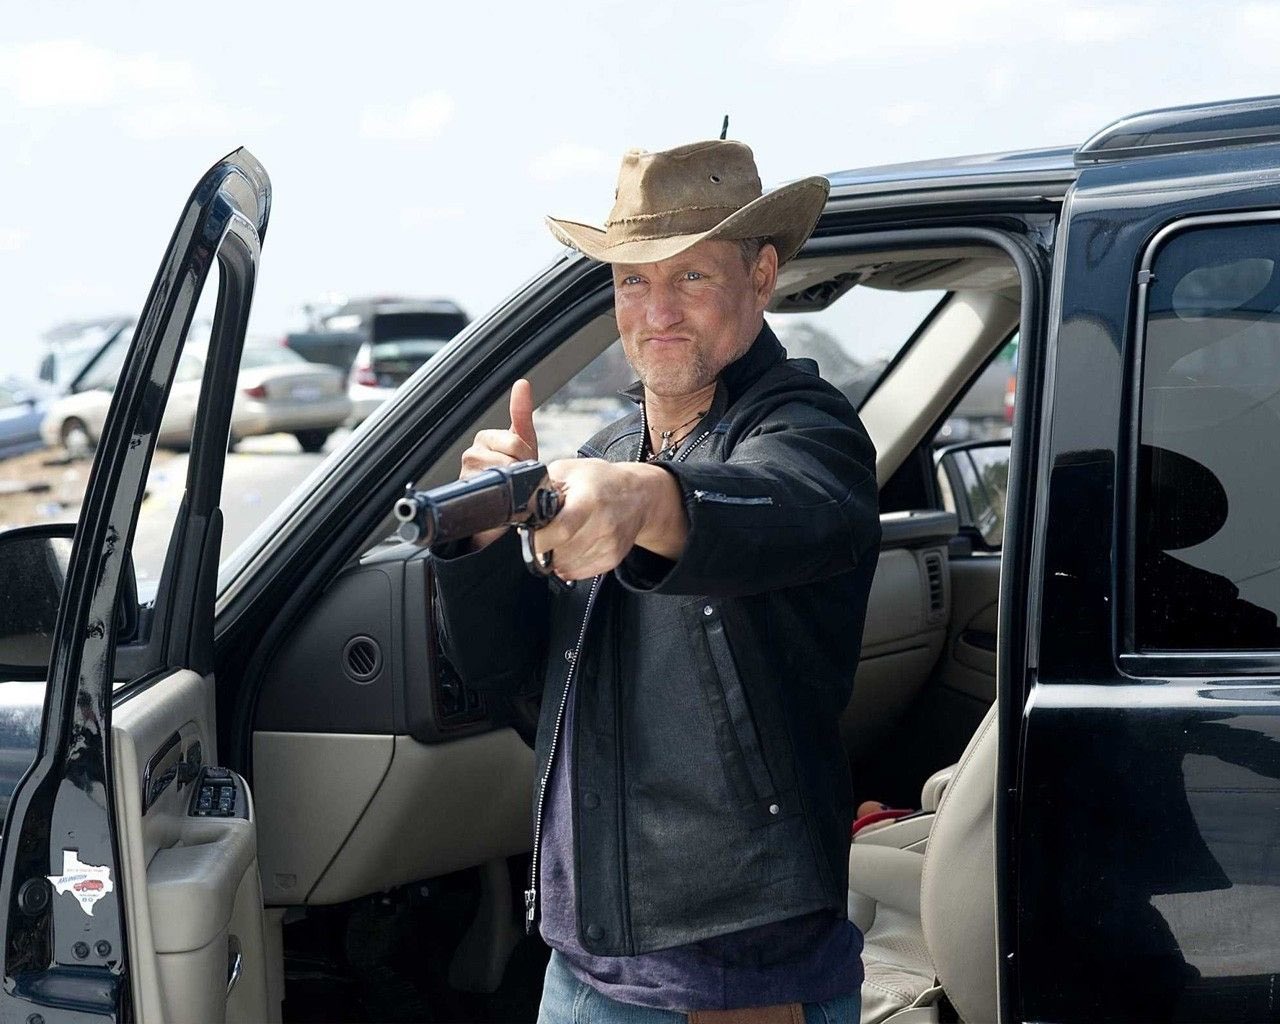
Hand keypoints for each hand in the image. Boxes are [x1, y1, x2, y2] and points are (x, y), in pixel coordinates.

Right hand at [461, 379, 537, 548]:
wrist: (499, 511)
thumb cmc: (511, 476)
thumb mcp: (523, 443)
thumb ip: (521, 414)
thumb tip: (522, 383)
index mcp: (485, 438)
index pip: (515, 442)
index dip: (526, 456)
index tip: (524, 465)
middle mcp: (472, 453)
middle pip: (511, 457)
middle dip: (522, 470)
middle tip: (519, 480)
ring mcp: (467, 473)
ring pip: (504, 473)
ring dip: (515, 484)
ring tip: (510, 489)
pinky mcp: (467, 492)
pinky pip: (493, 489)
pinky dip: (503, 496)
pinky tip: (502, 498)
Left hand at [532, 459, 687, 580]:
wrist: (639, 495)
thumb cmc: (601, 480)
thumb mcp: (569, 470)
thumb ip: (543, 486)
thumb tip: (522, 507)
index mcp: (589, 500)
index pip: (559, 531)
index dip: (539, 538)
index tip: (531, 534)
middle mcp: (603, 525)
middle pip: (561, 553)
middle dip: (544, 547)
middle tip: (545, 534)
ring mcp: (610, 545)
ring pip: (567, 566)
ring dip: (555, 557)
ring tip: (561, 538)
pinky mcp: (613, 559)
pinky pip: (579, 573)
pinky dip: (568, 565)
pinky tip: (571, 547)